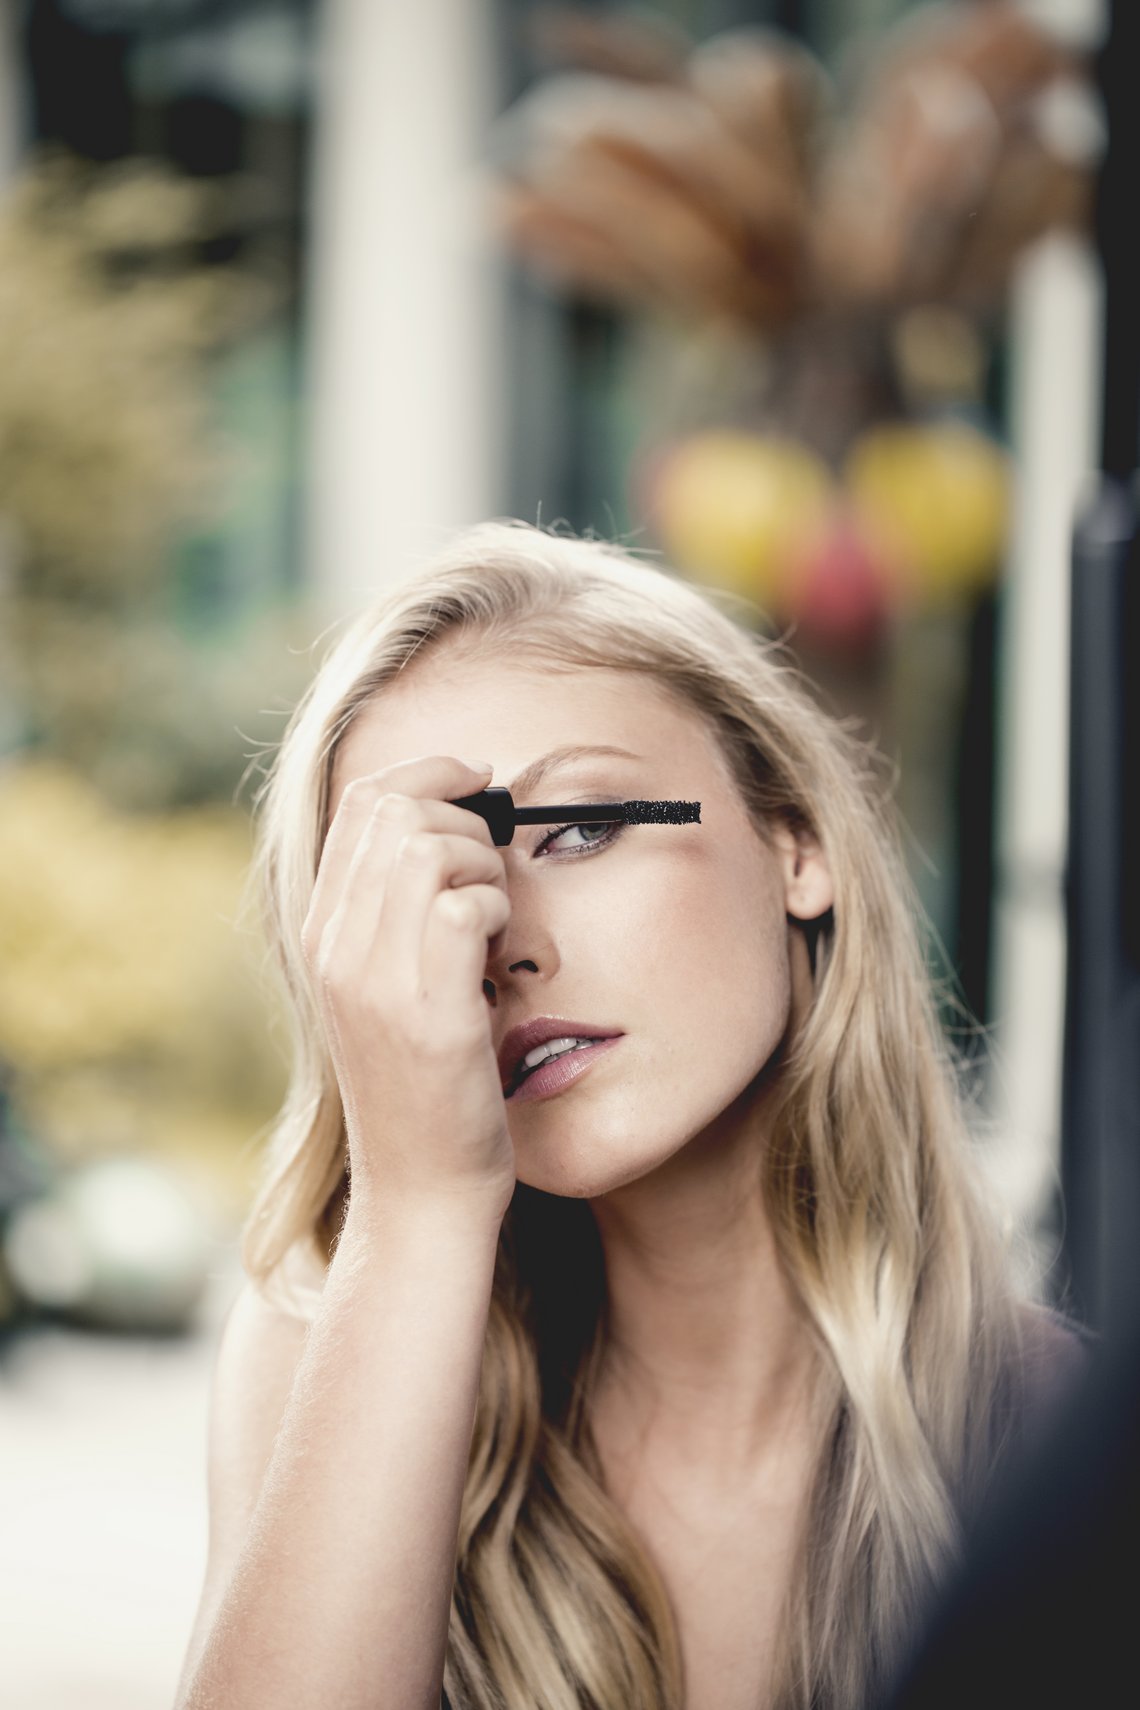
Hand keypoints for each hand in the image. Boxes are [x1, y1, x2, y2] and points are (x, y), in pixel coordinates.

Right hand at [301, 756, 515, 1224]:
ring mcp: (374, 978)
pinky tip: (496, 955)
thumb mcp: (392, 989)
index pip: (365, 802)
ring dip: (485, 868)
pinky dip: (496, 910)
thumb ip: (398, 914)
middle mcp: (336, 947)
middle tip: (491, 877)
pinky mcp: (424, 1011)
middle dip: (465, 820)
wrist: (422, 1190)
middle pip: (398, 808)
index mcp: (325, 933)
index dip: (430, 773)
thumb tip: (447, 828)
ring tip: (491, 925)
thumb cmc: (428, 1087)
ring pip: (433, 846)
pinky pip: (463, 903)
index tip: (480, 785)